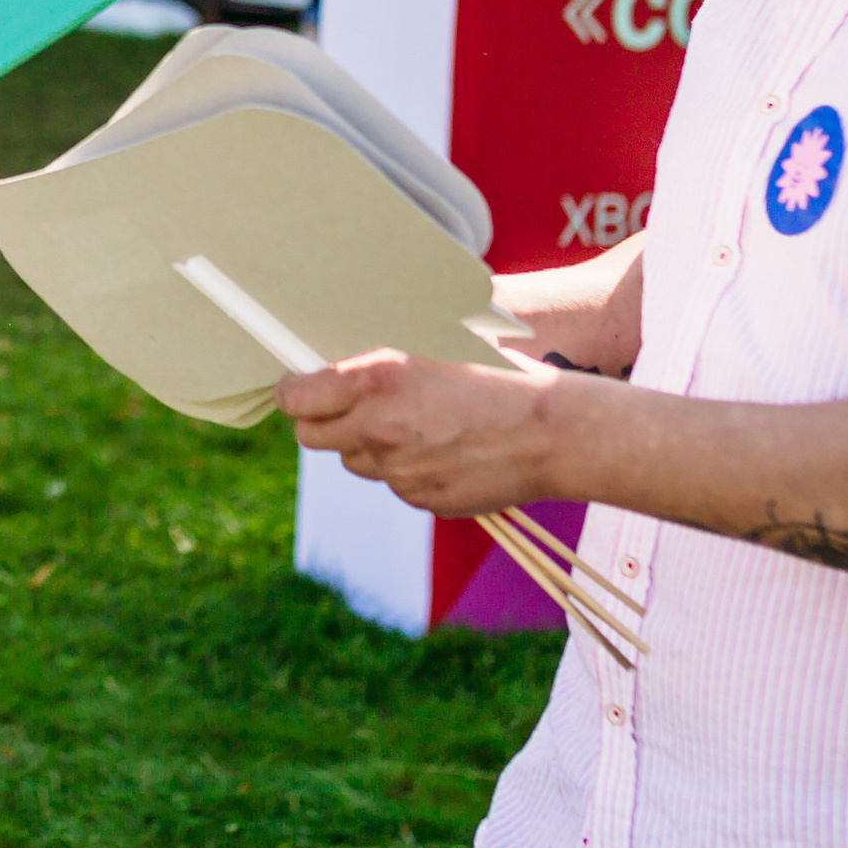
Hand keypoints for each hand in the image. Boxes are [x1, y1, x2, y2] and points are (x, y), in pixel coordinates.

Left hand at [276, 349, 572, 516]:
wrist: (553, 432)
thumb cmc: (498, 374)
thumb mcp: (432, 347)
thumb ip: (377, 363)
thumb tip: (334, 365)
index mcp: (376, 380)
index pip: (295, 399)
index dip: (294, 394)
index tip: (300, 389)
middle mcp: (378, 429)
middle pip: (311, 437)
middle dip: (323, 421)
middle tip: (348, 407)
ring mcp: (399, 472)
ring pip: (355, 461)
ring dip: (367, 445)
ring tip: (413, 424)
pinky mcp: (422, 500)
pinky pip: (394, 484)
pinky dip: (406, 469)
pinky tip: (443, 448)